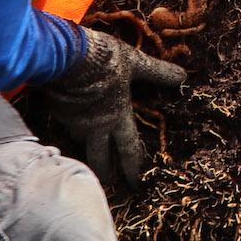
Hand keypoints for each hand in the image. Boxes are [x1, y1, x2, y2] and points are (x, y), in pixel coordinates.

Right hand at [41, 27, 184, 193]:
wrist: (66, 55)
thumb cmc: (105, 60)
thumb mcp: (136, 63)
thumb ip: (157, 72)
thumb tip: (183, 77)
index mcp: (118, 116)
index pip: (128, 149)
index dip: (132, 168)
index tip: (135, 185)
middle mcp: (96, 126)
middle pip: (100, 157)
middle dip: (104, 171)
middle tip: (107, 181)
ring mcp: (74, 121)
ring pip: (80, 141)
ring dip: (85, 147)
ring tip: (87, 150)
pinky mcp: (57, 111)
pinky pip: (65, 124)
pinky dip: (70, 124)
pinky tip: (69, 120)